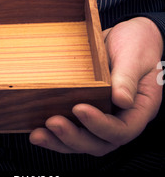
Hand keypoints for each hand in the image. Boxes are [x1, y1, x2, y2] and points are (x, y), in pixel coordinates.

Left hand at [29, 17, 163, 155]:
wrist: (128, 34)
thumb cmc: (138, 43)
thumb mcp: (134, 56)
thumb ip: (128, 77)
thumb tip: (122, 100)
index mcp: (139, 109)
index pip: (122, 130)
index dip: (100, 125)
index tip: (79, 108)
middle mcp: (120, 118)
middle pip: (99, 142)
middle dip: (74, 137)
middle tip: (52, 122)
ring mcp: (103, 115)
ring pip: (83, 140)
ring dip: (60, 140)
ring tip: (38, 134)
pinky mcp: (87, 108)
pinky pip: (72, 126)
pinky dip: (54, 132)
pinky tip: (36, 128)